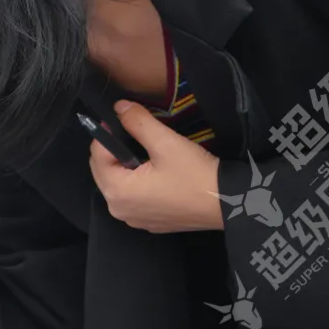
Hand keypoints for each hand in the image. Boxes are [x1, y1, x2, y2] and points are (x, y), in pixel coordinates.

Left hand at [89, 101, 223, 232]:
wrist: (231, 205)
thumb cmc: (197, 175)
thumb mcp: (166, 143)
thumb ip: (138, 123)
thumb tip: (119, 107)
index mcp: (117, 192)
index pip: (97, 156)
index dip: (105, 134)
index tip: (119, 119)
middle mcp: (119, 209)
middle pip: (104, 171)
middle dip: (113, 150)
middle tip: (131, 131)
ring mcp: (134, 219)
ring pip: (118, 184)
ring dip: (125, 165)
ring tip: (143, 148)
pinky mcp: (149, 221)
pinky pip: (133, 197)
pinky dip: (136, 182)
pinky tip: (153, 170)